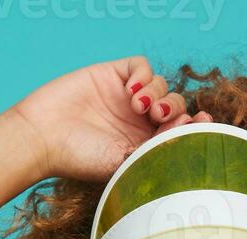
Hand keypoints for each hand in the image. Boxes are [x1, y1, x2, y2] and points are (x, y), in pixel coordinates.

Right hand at [10, 55, 213, 182]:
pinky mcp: (113, 76)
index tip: (203, 124)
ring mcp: (127, 98)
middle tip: (161, 118)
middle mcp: (140, 122)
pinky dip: (143, 75)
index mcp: (146, 145)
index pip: (182, 130)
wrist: (43, 138)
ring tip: (140, 107)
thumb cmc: (80, 159)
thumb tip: (190, 142)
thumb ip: (156, 151)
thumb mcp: (125, 164)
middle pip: (177, 106)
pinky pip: (141, 66)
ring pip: (163, 85)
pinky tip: (131, 91)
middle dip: (176, 110)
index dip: (197, 125)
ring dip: (158, 94)